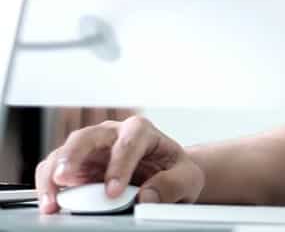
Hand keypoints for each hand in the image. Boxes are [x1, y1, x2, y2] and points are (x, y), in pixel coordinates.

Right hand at [35, 115, 204, 213]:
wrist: (165, 174)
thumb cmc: (174, 171)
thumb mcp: (187, 178)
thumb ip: (172, 185)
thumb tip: (147, 196)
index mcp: (141, 131)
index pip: (128, 143)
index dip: (119, 166)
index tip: (113, 192)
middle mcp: (111, 134)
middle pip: (87, 137)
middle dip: (73, 157)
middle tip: (64, 179)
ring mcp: (90, 148)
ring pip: (64, 153)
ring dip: (54, 175)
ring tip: (52, 201)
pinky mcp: (76, 165)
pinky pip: (55, 169)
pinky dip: (48, 185)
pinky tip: (50, 203)